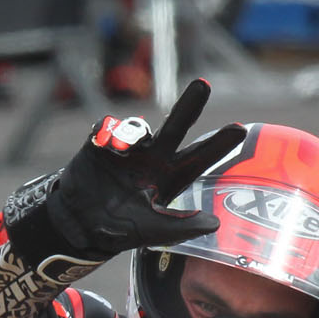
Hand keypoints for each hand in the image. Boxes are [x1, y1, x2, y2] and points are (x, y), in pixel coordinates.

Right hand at [30, 78, 245, 259]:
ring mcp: (128, 150)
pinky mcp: (100, 145)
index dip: (218, 144)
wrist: (78, 226)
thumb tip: (216, 223)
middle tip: (204, 84)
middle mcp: (153, 158)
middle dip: (190, 105)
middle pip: (176, 126)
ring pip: (140, 126)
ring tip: (122, 148)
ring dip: (134, 132)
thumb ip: (182, 227)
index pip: (199, 157)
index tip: (240, 129)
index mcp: (169, 177)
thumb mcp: (153, 232)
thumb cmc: (119, 231)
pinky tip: (103, 144)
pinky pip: (107, 126)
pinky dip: (107, 131)